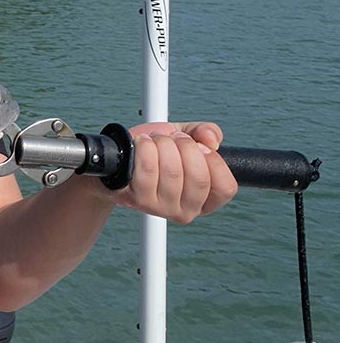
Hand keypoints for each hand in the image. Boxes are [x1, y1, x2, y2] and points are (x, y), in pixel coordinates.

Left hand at [110, 121, 237, 222]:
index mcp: (204, 200)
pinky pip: (148, 169)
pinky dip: (145, 147)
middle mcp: (186, 210)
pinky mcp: (138, 200)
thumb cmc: (154, 150)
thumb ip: (206, 132)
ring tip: (155, 140)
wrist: (116, 159)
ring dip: (162, 144)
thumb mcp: (185, 137)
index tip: (200, 146)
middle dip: (185, 146)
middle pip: (198, 177)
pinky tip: (141, 143)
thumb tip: (211, 140)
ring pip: (172, 170)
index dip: (214, 161)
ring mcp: (161, 208)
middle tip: (173, 139)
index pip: (226, 188)